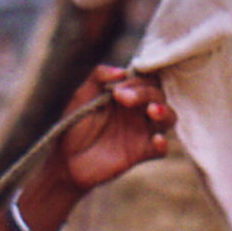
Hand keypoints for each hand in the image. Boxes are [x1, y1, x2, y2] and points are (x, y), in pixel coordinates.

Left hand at [53, 65, 174, 192]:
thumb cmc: (71, 123)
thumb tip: (121, 72)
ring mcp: (140, 132)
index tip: (118, 87)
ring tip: (152, 110)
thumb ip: (97, 76)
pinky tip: (156, 139)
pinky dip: (162, 144)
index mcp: (126, 95)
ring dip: (164, 111)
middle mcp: (137, 111)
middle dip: (145, 93)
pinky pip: (161, 149)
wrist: (62, 158)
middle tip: (122, 97)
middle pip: (158, 95)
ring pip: (168, 118)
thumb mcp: (81, 94)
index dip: (138, 79)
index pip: (146, 79)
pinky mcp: (139, 153)